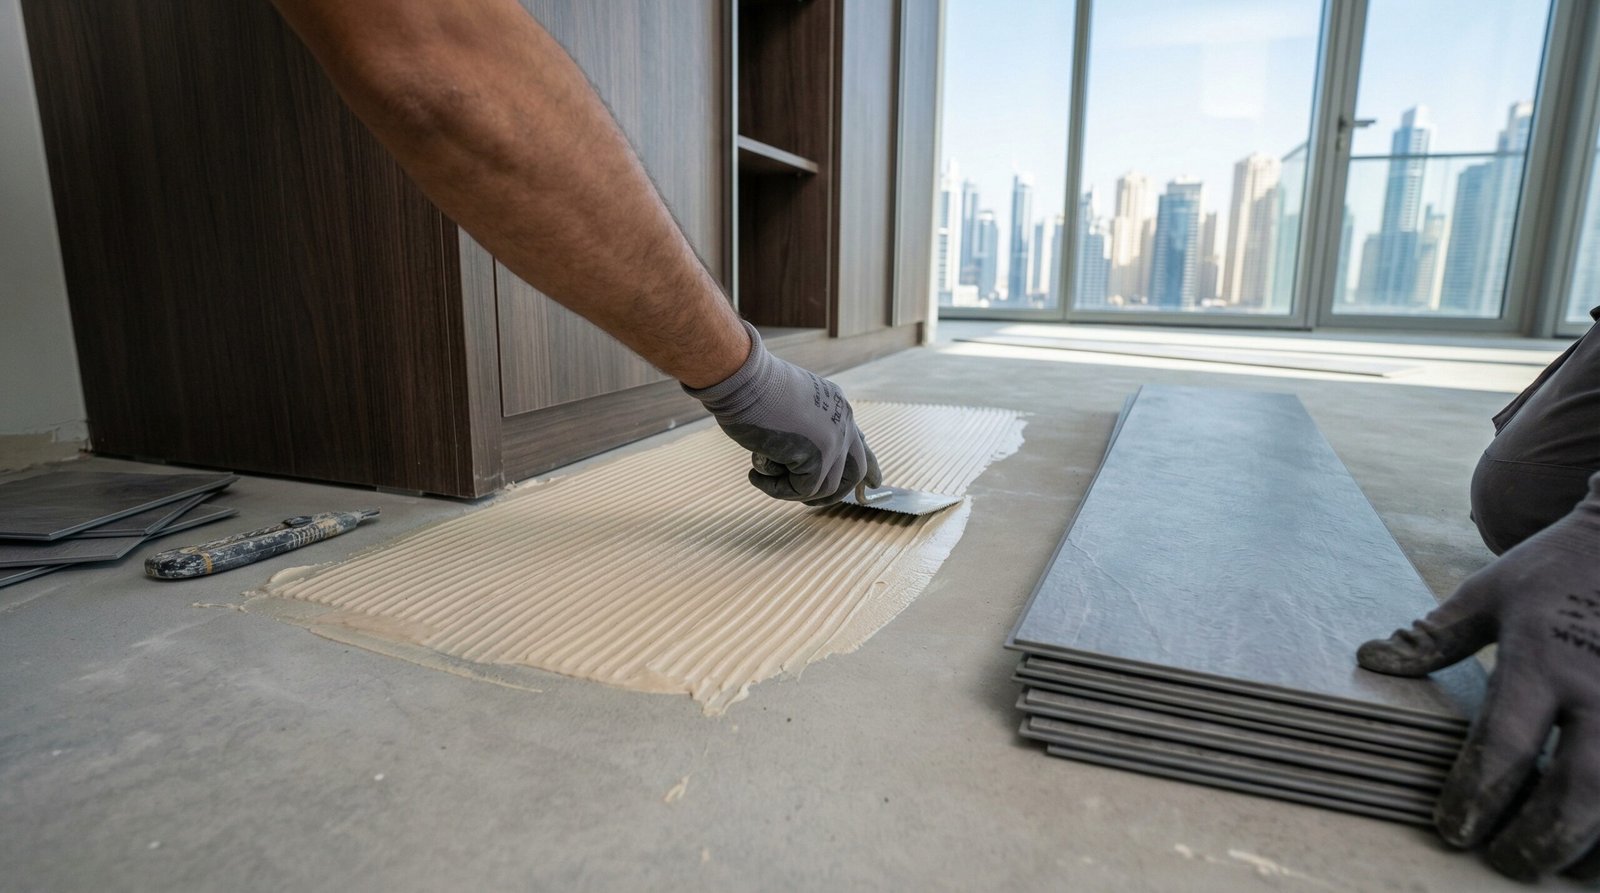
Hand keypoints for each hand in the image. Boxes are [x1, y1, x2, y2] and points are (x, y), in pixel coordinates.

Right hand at [685, 321, 880, 504]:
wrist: (742, 378)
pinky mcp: (820, 456)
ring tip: (763, 475)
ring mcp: (835, 438)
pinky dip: (776, 489)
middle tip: (808, 501)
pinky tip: (755, 473)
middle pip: (855, 470)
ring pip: (826, 487)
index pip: (859, 442)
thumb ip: (803, 428)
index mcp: (836, 404)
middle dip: (836, 492)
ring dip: (790, 488)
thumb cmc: (751, 388)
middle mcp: (843, 420)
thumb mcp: (786, 406)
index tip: (875, 483)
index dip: (869, 465)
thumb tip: (800, 459)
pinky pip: (803, 490)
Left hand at [1356, 476, 1599, 880]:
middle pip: (1575, 791)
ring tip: (1555, 865)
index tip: (1452, 830)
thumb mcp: (1491, 593)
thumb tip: (1371, 659)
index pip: (1502, 745)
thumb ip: (1435, 637)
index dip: (1476, 796)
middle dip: (1537, 839)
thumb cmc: (1560, 568)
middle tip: (1503, 863)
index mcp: (1541, 659)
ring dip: (1590, 847)